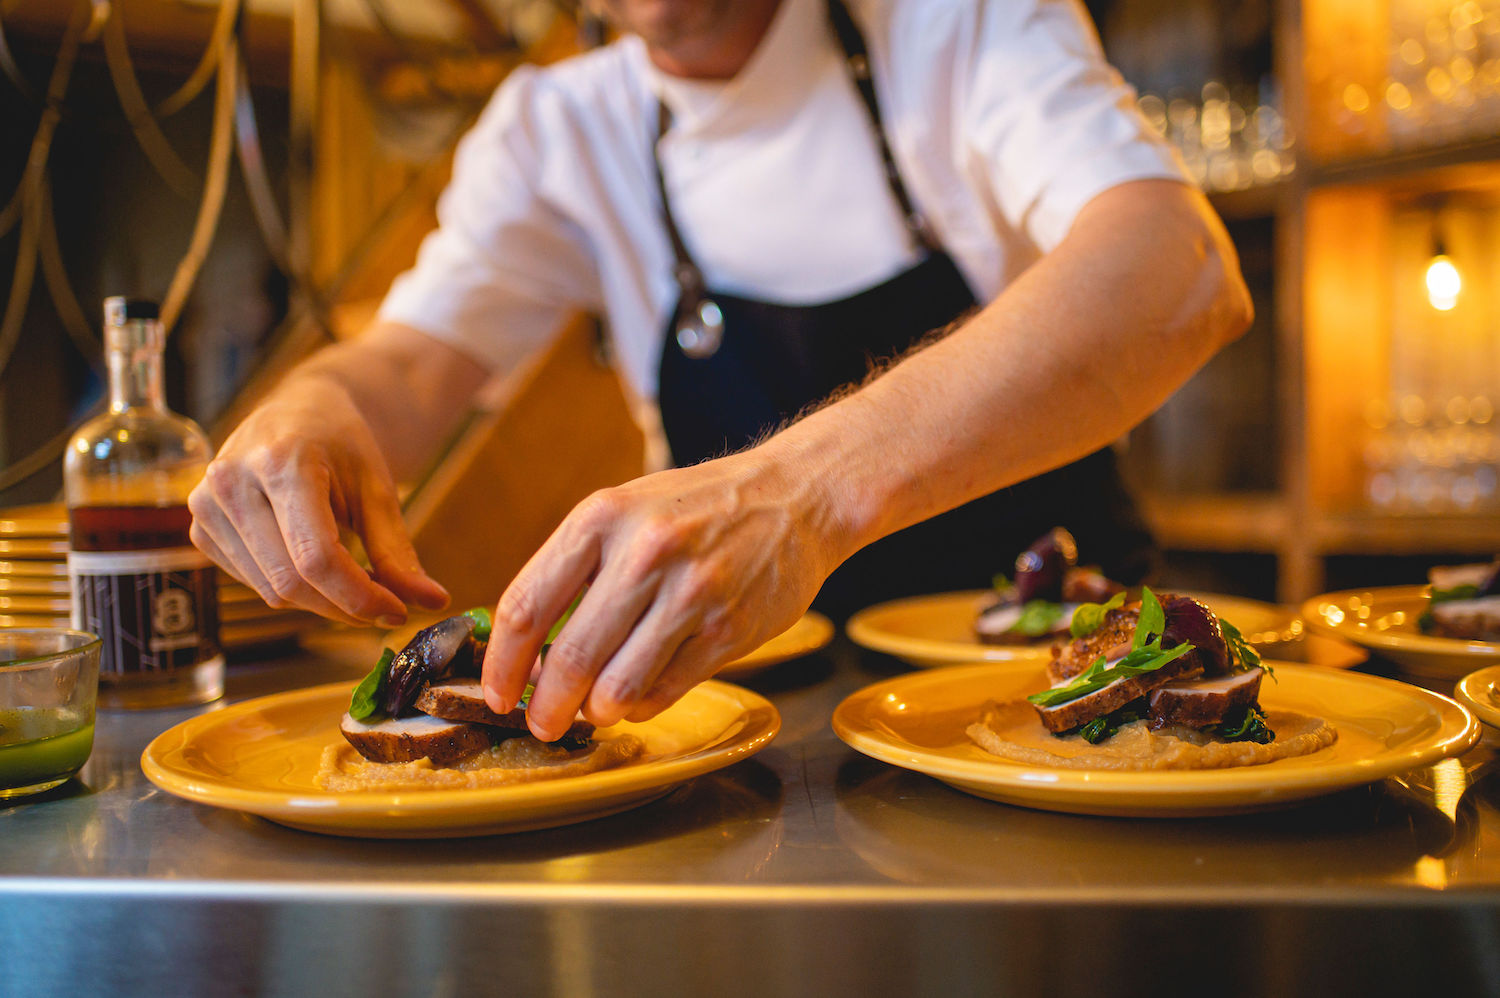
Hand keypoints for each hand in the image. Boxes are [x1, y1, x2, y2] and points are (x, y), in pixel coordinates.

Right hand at [187, 382, 449, 626]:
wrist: (300, 411)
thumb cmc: (343, 444)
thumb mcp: (377, 488)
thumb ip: (397, 549)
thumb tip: (432, 601)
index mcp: (280, 461)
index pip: (316, 557)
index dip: (360, 596)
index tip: (397, 612)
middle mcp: (231, 482)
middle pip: (292, 581)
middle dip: (346, 606)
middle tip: (387, 607)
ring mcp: (207, 506)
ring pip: (272, 591)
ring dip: (323, 602)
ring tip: (358, 582)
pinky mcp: (200, 527)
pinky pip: (255, 583)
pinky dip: (295, 589)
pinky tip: (318, 567)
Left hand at [480, 446, 845, 740]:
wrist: (797, 497)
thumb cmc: (700, 507)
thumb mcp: (627, 509)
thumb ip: (577, 568)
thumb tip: (527, 648)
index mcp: (602, 517)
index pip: (527, 605)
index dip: (502, 663)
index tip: (499, 693)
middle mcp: (645, 552)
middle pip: (568, 657)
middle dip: (546, 706)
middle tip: (541, 723)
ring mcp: (691, 593)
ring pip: (616, 686)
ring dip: (595, 712)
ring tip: (594, 711)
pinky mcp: (729, 629)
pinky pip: (664, 690)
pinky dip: (641, 705)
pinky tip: (638, 696)